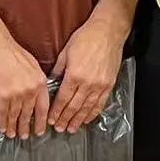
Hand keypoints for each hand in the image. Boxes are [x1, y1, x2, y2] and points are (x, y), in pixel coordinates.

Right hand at [0, 38, 50, 139]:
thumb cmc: (12, 52)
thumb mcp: (33, 65)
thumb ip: (36, 81)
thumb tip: (36, 94)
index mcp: (40, 83)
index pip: (43, 108)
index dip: (42, 122)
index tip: (40, 130)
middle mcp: (30, 91)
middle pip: (28, 115)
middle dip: (26, 127)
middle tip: (24, 136)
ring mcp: (16, 95)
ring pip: (15, 116)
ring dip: (13, 127)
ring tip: (12, 135)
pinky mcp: (2, 96)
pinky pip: (2, 113)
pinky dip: (2, 122)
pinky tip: (3, 128)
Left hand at [49, 12, 126, 132]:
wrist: (107, 32)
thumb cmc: (86, 38)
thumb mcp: (66, 52)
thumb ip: (58, 70)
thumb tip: (50, 83)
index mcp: (74, 75)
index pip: (63, 99)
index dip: (56, 111)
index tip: (51, 120)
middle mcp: (87, 83)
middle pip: (74, 107)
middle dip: (65, 119)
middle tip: (59, 128)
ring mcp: (100, 85)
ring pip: (87, 108)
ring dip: (78, 120)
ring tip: (71, 129)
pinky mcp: (109, 84)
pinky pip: (100, 103)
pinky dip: (93, 113)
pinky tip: (87, 119)